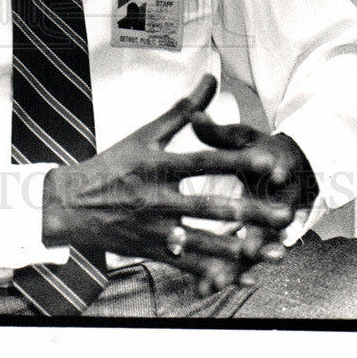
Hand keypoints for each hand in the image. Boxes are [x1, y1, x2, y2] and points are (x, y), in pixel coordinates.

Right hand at [41, 74, 293, 294]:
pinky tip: (240, 278)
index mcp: (158, 165)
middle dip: (251, 212)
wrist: (71, 204)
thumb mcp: (145, 134)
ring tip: (273, 251)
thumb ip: (183, 111)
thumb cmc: (112, 164)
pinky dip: (214, 274)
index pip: (204, 162)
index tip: (269, 164)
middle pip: (211, 207)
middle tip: (285, 215)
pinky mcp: (153, 251)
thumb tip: (211, 79)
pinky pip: (188, 266)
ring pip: (204, 242)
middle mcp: (158, 198)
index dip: (237, 162)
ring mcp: (155, 228)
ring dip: (241, 248)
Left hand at [190, 113, 318, 282]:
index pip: (281, 172)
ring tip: (220, 279)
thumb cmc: (260, 151)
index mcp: (277, 172)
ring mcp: (270, 227)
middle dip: (262, 234)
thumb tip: (195, 116)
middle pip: (272, 220)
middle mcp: (279, 203)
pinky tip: (205, 287)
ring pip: (256, 248)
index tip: (276, 176)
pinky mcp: (256, 242)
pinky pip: (242, 262)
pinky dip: (226, 274)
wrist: (288, 172)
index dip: (280, 173)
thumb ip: (219, 132)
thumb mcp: (244, 139)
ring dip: (240, 263)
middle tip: (248, 247)